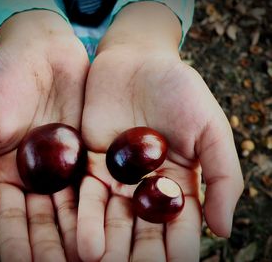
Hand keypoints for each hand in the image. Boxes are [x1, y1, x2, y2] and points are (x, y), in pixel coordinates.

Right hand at [0, 11, 88, 260]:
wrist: (41, 51)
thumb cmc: (2, 81)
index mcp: (7, 177)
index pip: (12, 219)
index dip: (16, 242)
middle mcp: (39, 179)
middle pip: (46, 221)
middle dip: (54, 247)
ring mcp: (67, 168)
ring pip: (75, 208)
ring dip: (82, 234)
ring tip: (93, 257)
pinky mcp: (91, 153)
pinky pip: (97, 183)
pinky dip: (102, 205)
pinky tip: (112, 224)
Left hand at [77, 2, 242, 260]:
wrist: (137, 60)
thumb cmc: (179, 90)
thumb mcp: (210, 129)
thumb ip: (222, 177)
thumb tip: (221, 230)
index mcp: (178, 184)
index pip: (180, 228)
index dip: (178, 252)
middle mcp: (145, 187)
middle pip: (142, 231)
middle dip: (138, 255)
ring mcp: (116, 178)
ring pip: (111, 219)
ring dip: (105, 242)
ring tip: (97, 261)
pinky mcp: (89, 164)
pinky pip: (84, 195)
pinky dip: (84, 217)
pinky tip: (81, 239)